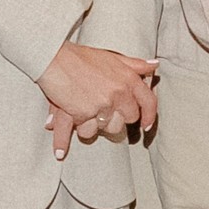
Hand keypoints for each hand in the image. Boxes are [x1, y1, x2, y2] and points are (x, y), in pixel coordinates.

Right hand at [38, 43, 156, 156]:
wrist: (54, 59)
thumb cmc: (81, 57)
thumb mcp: (112, 57)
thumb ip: (134, 64)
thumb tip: (154, 65)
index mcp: (128, 79)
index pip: (148, 102)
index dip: (149, 116)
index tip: (145, 126)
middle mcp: (119, 93)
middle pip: (127, 120)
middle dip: (116, 119)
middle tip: (102, 113)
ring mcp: (102, 105)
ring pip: (106, 128)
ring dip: (95, 126)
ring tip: (83, 116)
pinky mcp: (83, 113)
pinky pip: (85, 131)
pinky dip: (71, 135)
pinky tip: (60, 151)